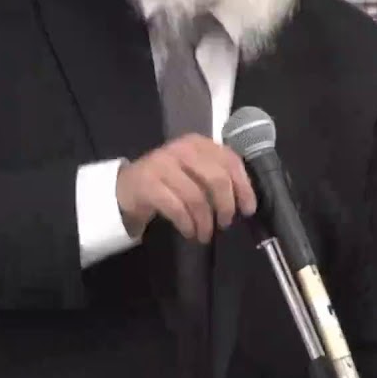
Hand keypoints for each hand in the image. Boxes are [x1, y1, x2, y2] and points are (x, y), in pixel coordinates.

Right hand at [116, 133, 257, 242]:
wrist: (128, 185)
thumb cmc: (170, 181)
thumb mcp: (195, 171)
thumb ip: (218, 176)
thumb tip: (245, 201)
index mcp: (199, 143)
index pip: (230, 161)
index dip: (244, 187)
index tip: (247, 209)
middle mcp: (182, 149)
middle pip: (216, 179)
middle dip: (225, 206)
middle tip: (225, 223)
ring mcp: (162, 164)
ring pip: (196, 197)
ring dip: (205, 221)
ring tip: (205, 234)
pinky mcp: (148, 184)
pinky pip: (176, 208)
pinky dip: (187, 224)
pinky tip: (190, 232)